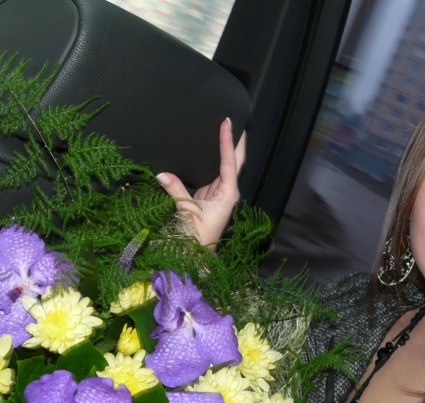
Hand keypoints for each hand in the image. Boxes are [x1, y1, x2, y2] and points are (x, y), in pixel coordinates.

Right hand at [156, 118, 245, 248]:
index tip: (227, 122)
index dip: (227, 141)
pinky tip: (210, 148)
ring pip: (225, 165)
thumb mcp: (186, 214)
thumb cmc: (196, 239)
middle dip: (237, 140)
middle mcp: (227, 191)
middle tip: (237, 119)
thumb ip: (176, 192)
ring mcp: (218, 192)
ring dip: (226, 147)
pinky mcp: (208, 195)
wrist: (196, 256)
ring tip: (226, 127)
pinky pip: (212, 172)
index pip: (229, 162)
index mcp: (228, 194)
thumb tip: (161, 174)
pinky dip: (212, 158)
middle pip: (235, 160)